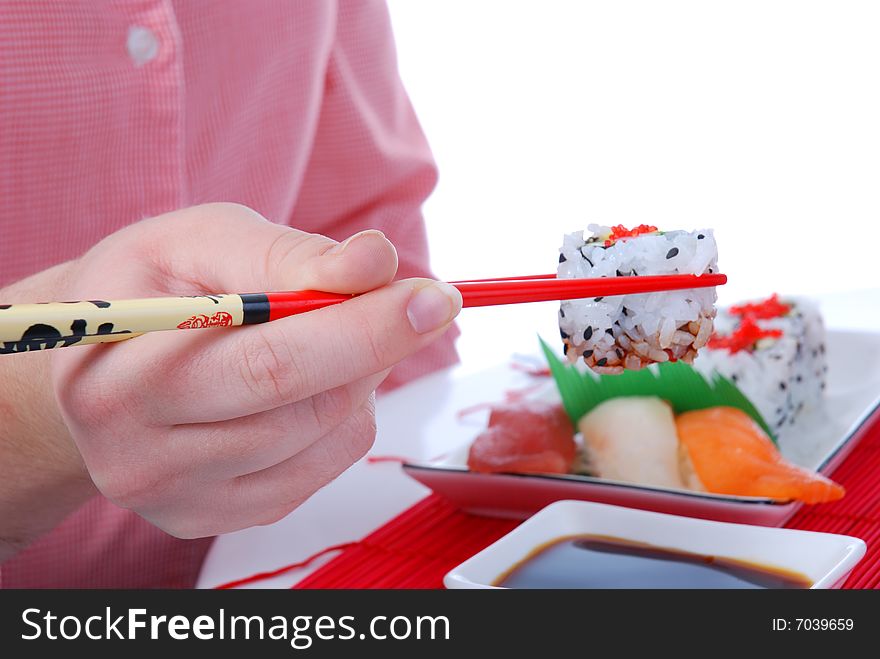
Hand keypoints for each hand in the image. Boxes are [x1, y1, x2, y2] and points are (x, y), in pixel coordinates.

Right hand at [46, 203, 459, 537]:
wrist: (95, 362)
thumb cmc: (149, 288)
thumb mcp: (198, 240)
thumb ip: (284, 252)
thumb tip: (375, 262)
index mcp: (117, 375)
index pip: (266, 362)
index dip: (362, 328)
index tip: (431, 295)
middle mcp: (138, 456)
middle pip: (301, 409)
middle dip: (381, 346)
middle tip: (427, 302)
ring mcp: (181, 498)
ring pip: (323, 438)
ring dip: (361, 376)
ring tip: (339, 332)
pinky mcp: (220, 516)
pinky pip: (322, 469)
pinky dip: (344, 416)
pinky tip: (320, 381)